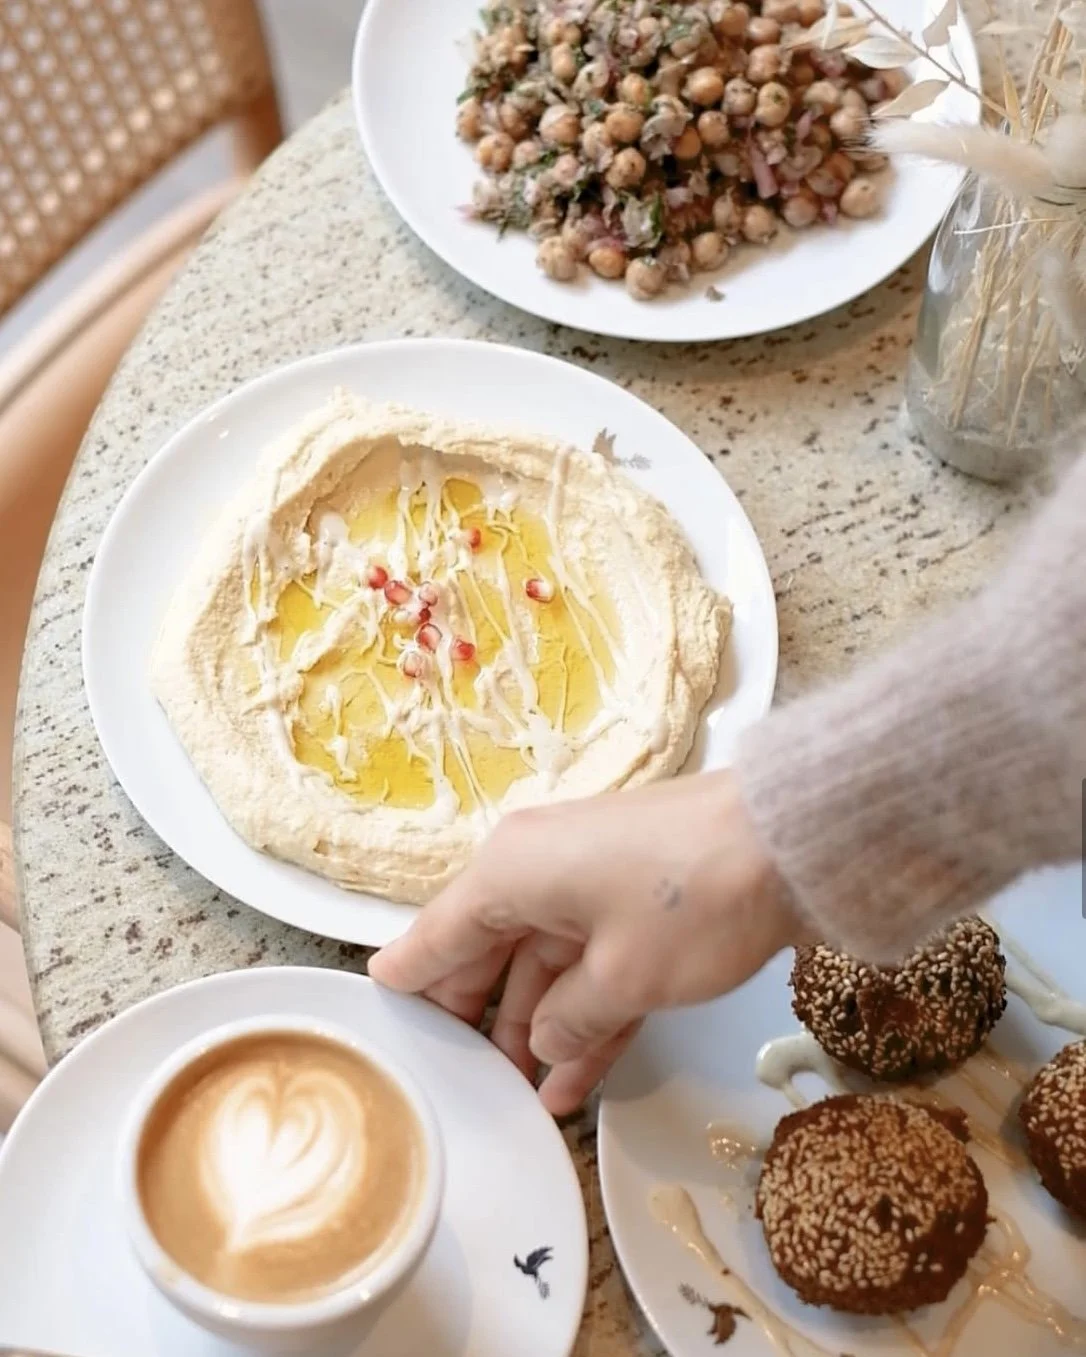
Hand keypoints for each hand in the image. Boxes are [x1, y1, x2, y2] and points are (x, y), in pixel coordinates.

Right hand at [368, 770, 805, 1114]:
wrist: (792, 842)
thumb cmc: (689, 901)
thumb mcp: (621, 978)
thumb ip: (567, 1022)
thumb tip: (542, 1045)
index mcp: (510, 873)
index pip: (436, 937)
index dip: (408, 985)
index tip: (382, 1027)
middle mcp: (537, 871)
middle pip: (487, 953)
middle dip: (479, 1023)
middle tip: (463, 1088)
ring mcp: (589, 884)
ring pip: (542, 967)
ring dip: (537, 1032)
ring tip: (522, 1104)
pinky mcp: (635, 902)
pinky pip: (591, 964)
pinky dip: (585, 1016)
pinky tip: (575, 1082)